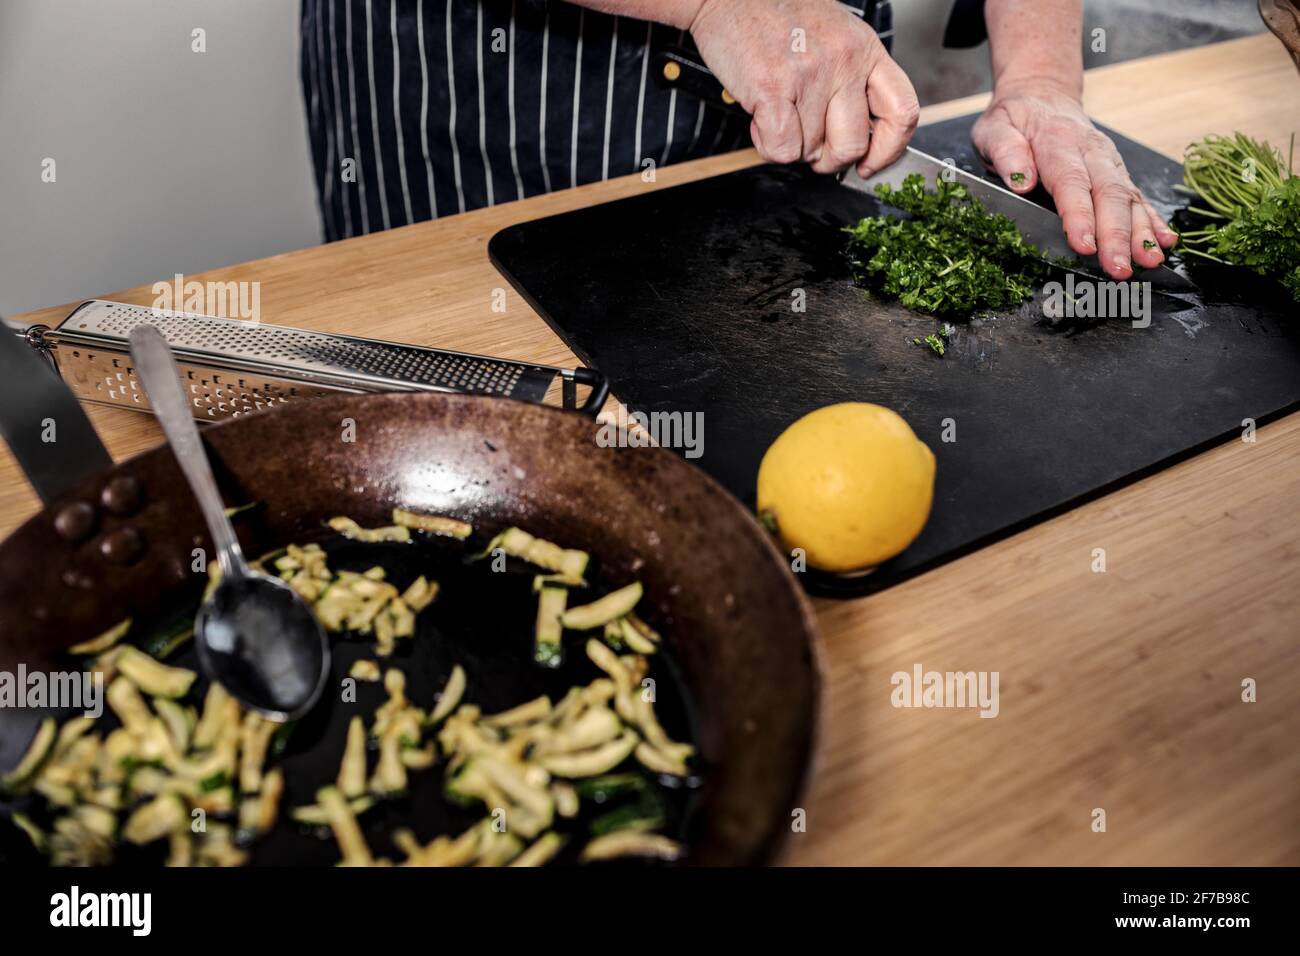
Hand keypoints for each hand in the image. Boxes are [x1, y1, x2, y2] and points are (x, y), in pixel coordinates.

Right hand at [689, 0, 918, 174]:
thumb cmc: (777, 19)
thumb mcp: (834, 39)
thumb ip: (851, 82)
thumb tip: (858, 142)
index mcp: (865, 49)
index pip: (901, 112)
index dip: (888, 151)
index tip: (869, 165)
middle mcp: (844, 60)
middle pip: (853, 146)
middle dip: (827, 159)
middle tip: (809, 143)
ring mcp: (810, 74)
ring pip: (810, 151)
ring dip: (789, 142)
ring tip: (776, 109)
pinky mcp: (773, 88)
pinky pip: (782, 150)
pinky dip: (767, 144)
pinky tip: (761, 118)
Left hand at [971, 85, 1178, 279]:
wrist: (1041, 96)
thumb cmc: (1015, 119)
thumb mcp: (995, 128)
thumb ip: (1005, 152)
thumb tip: (1020, 180)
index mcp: (1058, 144)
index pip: (1071, 182)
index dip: (1079, 215)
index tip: (1084, 244)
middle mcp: (1092, 153)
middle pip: (1109, 195)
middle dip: (1117, 235)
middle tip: (1118, 268)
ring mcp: (1109, 163)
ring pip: (1129, 198)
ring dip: (1140, 233)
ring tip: (1149, 262)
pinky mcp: (1117, 173)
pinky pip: (1139, 197)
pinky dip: (1153, 221)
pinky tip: (1165, 242)